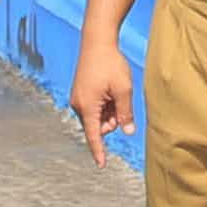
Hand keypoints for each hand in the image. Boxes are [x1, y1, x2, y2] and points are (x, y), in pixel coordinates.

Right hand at [69, 42, 135, 166]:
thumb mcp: (123, 90)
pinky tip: (110, 88)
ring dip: (109, 110)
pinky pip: (94, 107)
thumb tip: (128, 132)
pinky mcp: (81, 93)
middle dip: (112, 120)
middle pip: (98, 125)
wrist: (97, 42)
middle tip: (121, 100)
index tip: (101, 164)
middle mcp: (78, 105)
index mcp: (87, 106)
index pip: (93, 135)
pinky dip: (105, 104)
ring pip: (98, 116)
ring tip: (115, 90)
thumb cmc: (111, 64)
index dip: (99, 151)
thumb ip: (125, 113)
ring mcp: (78, 98)